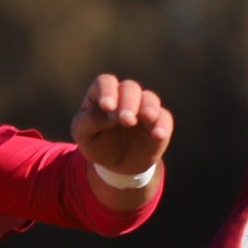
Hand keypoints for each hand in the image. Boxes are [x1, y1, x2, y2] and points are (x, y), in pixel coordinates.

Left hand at [71, 73, 172, 194]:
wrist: (116, 165)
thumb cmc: (96, 144)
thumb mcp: (83, 134)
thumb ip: (91, 120)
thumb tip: (108, 112)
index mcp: (103, 94)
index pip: (106, 83)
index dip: (107, 91)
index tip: (107, 106)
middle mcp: (125, 96)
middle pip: (130, 87)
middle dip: (128, 102)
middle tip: (126, 119)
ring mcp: (144, 107)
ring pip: (150, 99)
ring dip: (148, 107)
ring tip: (147, 117)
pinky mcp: (159, 122)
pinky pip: (164, 119)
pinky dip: (162, 126)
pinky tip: (158, 135)